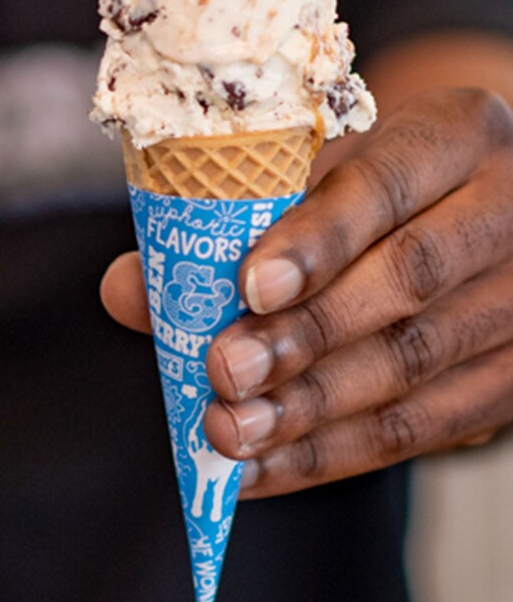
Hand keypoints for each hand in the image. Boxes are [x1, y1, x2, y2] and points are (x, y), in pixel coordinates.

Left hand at [101, 87, 512, 497]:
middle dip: (307, 333)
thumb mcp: (314, 172)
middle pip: (410, 279)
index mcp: (456, 133)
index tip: (247, 286)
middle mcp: (509, 208)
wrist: (471, 212)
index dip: (317, 240)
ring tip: (229, 430)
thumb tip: (126, 290)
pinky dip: (333, 453)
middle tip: (224, 371)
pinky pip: (427, 427)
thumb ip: (226, 223)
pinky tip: (262, 468)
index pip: (386, 184)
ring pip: (419, 363)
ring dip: (312, 409)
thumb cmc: (370, 186)